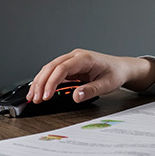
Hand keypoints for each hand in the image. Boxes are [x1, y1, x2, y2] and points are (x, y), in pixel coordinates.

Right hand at [27, 49, 154, 103]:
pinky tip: (39, 91)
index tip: (46, 95)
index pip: (62, 68)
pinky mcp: (70, 67)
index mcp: (85, 58)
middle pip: (52, 67)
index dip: (52, 82)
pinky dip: (45, 82)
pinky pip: (54, 73)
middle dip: (41, 83)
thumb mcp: (107, 85)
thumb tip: (76, 96)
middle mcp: (76, 57)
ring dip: (40, 82)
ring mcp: (72, 61)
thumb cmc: (116, 73)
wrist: (122, 68)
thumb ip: (91, 90)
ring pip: (50, 69)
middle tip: (35, 98)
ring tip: (33, 97)